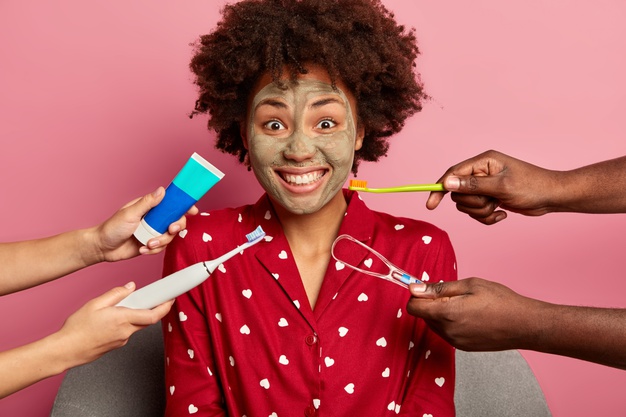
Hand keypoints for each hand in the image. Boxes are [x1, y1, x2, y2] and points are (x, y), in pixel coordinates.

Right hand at [57, 282, 172, 367]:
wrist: (65, 350)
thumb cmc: (77, 329)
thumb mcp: (95, 304)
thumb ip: (115, 294)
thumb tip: (130, 286)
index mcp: (123, 319)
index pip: (153, 315)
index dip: (165, 307)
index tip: (171, 299)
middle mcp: (126, 332)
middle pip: (147, 320)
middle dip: (151, 309)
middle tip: (150, 298)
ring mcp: (122, 340)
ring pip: (135, 325)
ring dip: (134, 316)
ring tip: (116, 310)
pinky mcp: (116, 345)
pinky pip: (126, 331)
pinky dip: (124, 323)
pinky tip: (109, 321)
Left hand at [91, 187, 197, 261]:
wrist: (102, 248)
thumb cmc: (112, 227)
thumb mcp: (130, 213)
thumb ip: (147, 203)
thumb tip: (162, 190)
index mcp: (150, 207)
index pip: (171, 203)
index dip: (183, 205)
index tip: (192, 210)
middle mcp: (154, 219)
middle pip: (176, 220)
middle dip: (176, 226)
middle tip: (170, 229)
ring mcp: (153, 231)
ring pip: (170, 236)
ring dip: (161, 241)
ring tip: (147, 243)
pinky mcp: (151, 244)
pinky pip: (161, 247)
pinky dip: (153, 250)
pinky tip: (142, 249)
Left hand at [406, 278, 542, 350]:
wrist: (525, 325)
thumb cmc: (501, 301)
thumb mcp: (470, 285)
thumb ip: (439, 288)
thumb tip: (414, 288)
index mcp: (447, 314)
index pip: (414, 307)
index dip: (417, 295)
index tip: (425, 288)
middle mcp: (448, 331)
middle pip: (423, 315)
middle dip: (431, 303)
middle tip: (453, 294)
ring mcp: (455, 342)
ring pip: (433, 324)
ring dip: (440, 313)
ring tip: (464, 304)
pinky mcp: (462, 348)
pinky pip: (445, 332)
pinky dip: (449, 322)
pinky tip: (469, 316)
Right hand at [426, 150, 557, 224]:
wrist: (552, 197)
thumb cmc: (532, 187)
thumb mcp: (501, 186)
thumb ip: (473, 185)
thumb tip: (447, 183)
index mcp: (483, 162)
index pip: (452, 174)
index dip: (439, 188)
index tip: (431, 204)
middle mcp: (481, 172)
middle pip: (458, 193)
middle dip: (473, 203)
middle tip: (490, 202)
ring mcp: (486, 186)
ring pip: (467, 205)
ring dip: (481, 212)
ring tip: (498, 208)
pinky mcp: (491, 197)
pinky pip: (477, 212)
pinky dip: (487, 217)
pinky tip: (502, 215)